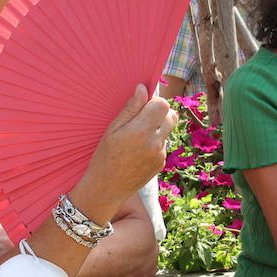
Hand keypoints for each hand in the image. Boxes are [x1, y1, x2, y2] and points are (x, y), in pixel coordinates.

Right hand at [76, 85, 176, 222]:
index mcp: (141, 131)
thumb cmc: (104, 156)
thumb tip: (143, 88)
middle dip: (160, 112)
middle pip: (172, 115)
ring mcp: (161, 154)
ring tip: (137, 136)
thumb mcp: (112, 129)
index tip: (142, 106)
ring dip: (158, 127)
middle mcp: (155, 142)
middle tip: (142, 118)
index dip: (154, 101)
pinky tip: (138, 150)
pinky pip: (163, 145)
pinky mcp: (161, 163)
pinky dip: (155, 142)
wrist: (106, 189)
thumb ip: (130, 108)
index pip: (163, 104)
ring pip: (168, 130)